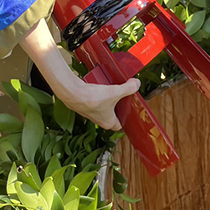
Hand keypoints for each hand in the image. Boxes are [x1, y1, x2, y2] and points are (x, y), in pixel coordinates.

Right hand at [20, 19, 139, 130]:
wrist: (73, 93)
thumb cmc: (92, 98)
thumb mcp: (115, 92)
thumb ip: (128, 88)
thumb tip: (137, 83)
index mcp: (108, 122)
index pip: (119, 125)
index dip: (125, 118)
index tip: (130, 109)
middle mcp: (99, 120)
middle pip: (113, 114)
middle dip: (118, 106)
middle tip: (124, 96)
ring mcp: (91, 113)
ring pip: (104, 107)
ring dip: (109, 99)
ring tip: (114, 88)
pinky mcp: (85, 105)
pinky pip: (96, 101)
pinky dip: (100, 94)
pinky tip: (102, 85)